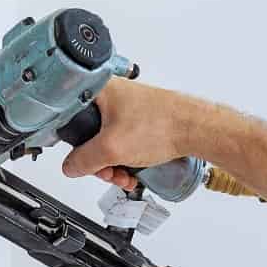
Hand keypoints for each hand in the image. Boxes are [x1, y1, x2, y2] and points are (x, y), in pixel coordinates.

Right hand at [61, 77, 191, 189]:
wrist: (196, 130)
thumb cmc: (162, 125)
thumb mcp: (111, 148)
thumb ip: (83, 160)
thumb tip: (70, 167)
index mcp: (99, 91)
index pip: (70, 118)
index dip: (74, 144)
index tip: (81, 158)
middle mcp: (112, 96)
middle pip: (90, 135)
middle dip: (99, 161)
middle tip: (108, 172)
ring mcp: (128, 109)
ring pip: (107, 142)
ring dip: (113, 164)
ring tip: (124, 176)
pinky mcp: (140, 121)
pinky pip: (123, 143)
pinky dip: (125, 159)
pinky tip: (133, 171)